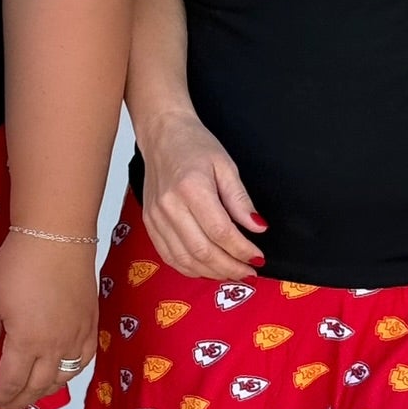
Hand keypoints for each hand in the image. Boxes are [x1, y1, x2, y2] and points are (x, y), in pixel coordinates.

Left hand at [0, 231, 98, 408]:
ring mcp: (77, 337)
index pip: (12, 382)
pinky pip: (83, 362)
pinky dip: (69, 374)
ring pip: (62, 379)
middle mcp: (55, 346)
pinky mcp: (90, 325)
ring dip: (43, 391)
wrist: (56, 236)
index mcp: (27, 342)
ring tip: (28, 393)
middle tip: (4, 403)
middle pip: (37, 387)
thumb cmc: (18, 263)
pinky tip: (59, 373)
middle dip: (18, 400)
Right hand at [138, 109, 266, 280]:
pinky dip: (190, 268)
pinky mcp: (150, 224)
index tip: (258, 257)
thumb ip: (240, 200)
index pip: (220, 231)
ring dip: (211, 272)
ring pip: (185, 259)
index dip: (242, 250)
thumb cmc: (195, 146)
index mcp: (191, 188)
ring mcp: (156, 217)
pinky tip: (208, 268)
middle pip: (202, 251)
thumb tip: (258, 228)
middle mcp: (170, 206)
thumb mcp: (226, 166)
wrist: (162, 136)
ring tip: (232, 272)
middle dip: (230, 267)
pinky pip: (169, 256)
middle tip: (249, 271)